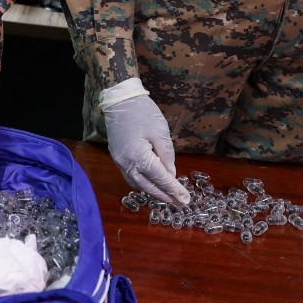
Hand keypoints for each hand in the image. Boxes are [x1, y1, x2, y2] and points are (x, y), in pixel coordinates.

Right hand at [101, 78, 189, 204]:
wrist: (119, 100)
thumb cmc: (143, 113)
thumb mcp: (161, 132)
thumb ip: (167, 156)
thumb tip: (170, 174)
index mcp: (139, 157)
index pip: (160, 178)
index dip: (173, 189)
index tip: (185, 200)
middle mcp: (126, 163)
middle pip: (147, 186)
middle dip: (164, 195)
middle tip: (179, 202)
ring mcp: (119, 161)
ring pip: (137, 184)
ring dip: (152, 191)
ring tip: (167, 196)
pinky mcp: (116, 157)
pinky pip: (130, 177)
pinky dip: (142, 183)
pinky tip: (151, 183)